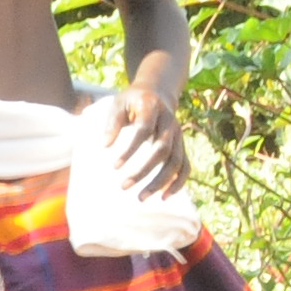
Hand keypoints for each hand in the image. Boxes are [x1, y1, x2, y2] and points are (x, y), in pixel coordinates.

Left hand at [101, 80, 189, 198]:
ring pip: (175, 162)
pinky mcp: (182, 145)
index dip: (131, 149)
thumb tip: (105, 145)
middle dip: (143, 171)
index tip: (114, 166)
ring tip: (141, 198)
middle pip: (162, 150)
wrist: (157, 93)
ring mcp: (179, 135)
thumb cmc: (132, 100)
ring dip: (160, 182)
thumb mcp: (119, 103)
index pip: (144, 130)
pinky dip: (177, 183)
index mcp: (152, 108)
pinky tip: (164, 197)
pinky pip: (185, 166)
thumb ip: (113, 122)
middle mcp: (170, 122)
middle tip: (124, 187)